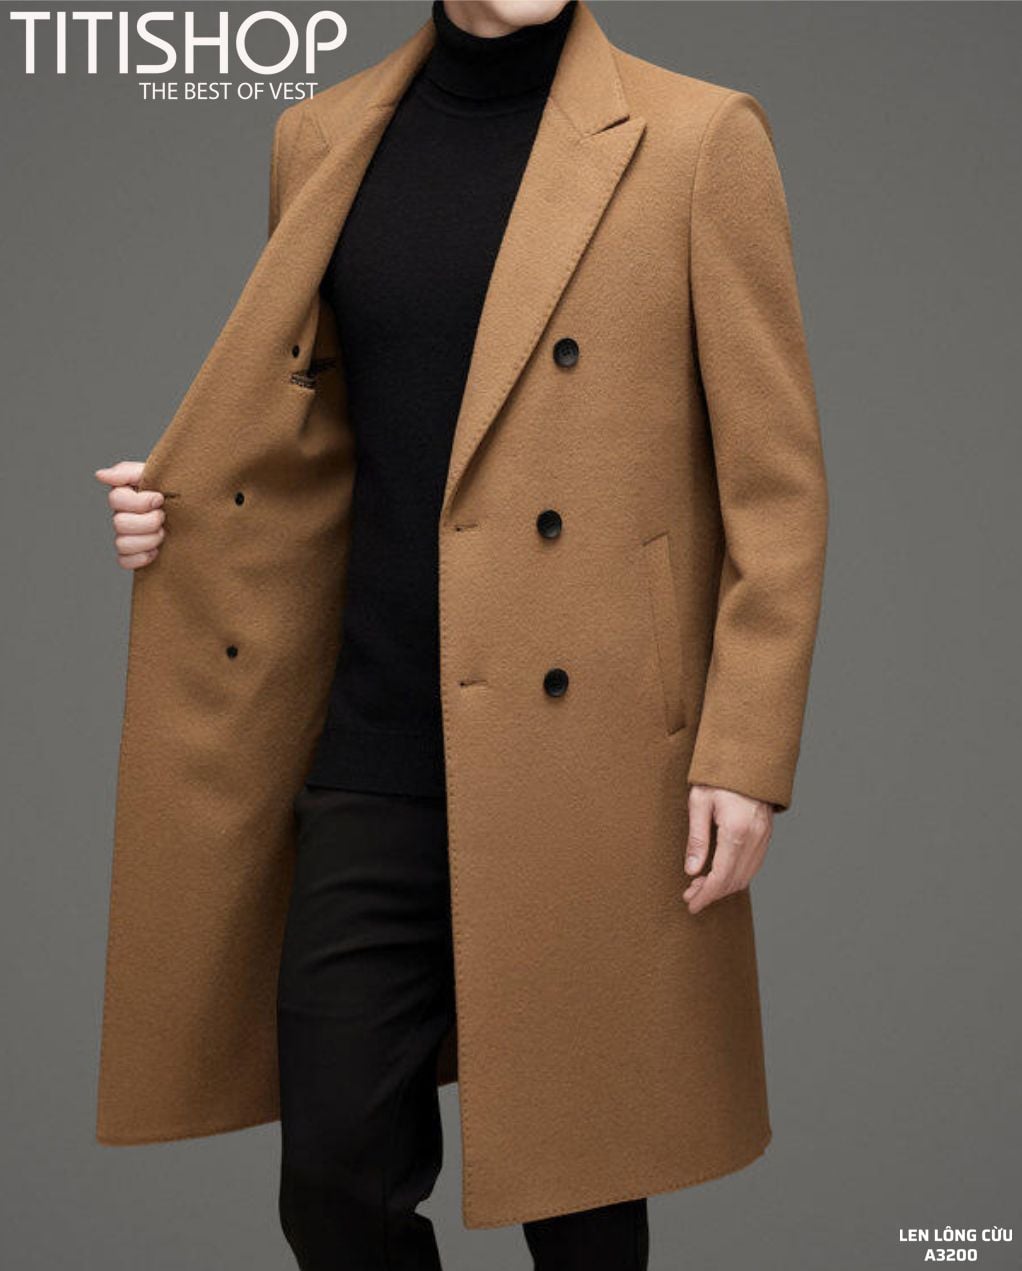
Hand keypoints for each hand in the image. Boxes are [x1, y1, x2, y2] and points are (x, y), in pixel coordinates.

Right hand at [95, 460, 165, 569]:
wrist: (195, 510)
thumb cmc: (175, 490)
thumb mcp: (156, 473)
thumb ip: (127, 471)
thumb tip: (100, 475)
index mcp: (124, 496)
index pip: (116, 500)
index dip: (140, 502)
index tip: (159, 499)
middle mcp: (122, 516)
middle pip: (120, 524)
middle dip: (148, 521)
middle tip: (164, 517)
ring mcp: (127, 536)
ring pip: (122, 544)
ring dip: (148, 540)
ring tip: (163, 533)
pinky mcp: (134, 554)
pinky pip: (124, 561)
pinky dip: (141, 557)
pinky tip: (156, 550)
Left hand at [682, 785, 772, 914]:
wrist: (748, 756)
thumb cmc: (718, 775)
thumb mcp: (699, 802)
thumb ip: (697, 839)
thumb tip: (691, 870)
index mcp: (736, 831)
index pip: (721, 876)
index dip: (705, 895)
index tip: (691, 904)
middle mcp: (754, 838)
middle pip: (734, 881)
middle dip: (712, 894)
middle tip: (691, 896)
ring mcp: (764, 837)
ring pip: (746, 876)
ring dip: (724, 887)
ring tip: (701, 886)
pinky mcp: (766, 834)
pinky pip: (753, 865)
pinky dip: (736, 875)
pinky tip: (719, 873)